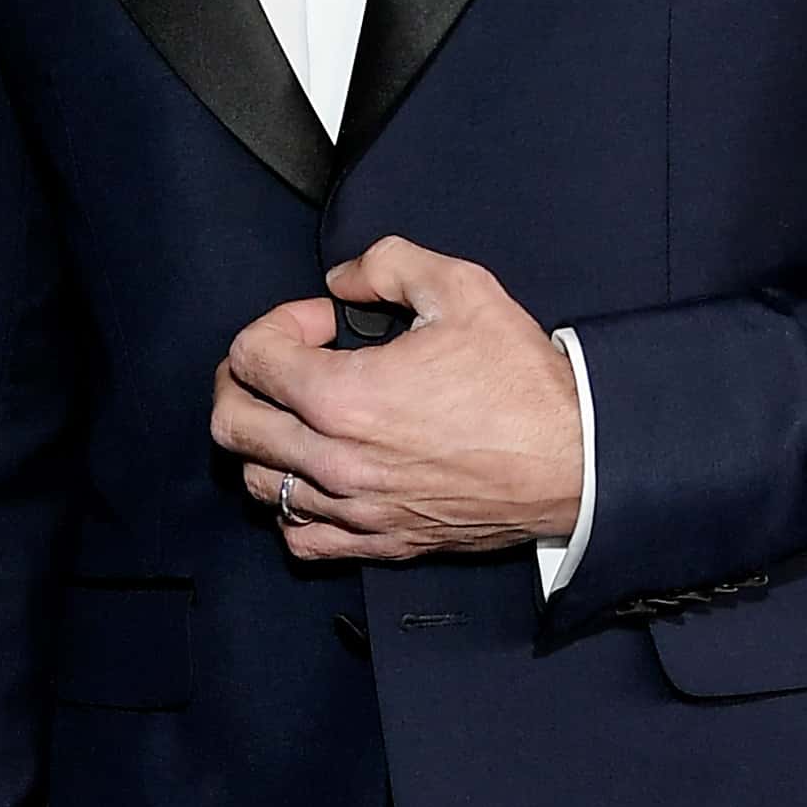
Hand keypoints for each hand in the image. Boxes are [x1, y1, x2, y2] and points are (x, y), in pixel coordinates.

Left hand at [211, 237, 583, 563]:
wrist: (574, 460)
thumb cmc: (522, 383)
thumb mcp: (461, 288)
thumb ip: (387, 265)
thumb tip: (343, 282)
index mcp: (343, 397)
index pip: (250, 357)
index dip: (278, 323)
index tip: (323, 322)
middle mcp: (334, 461)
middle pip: (232, 423)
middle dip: (243, 379)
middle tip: (282, 362)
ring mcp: (353, 509)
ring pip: (257, 483)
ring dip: (264, 441)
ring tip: (300, 417)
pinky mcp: (378, 541)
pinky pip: (300, 536)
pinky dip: (292, 506)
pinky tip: (317, 477)